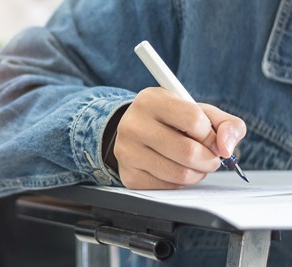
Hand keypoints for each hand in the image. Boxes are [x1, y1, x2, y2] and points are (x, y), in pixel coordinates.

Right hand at [114, 87, 245, 188]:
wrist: (137, 133)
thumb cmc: (172, 121)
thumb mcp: (199, 112)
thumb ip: (225, 124)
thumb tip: (226, 148)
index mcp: (151, 100)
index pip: (193, 120)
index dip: (211, 135)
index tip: (212, 139)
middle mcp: (133, 124)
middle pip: (188, 151)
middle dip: (209, 159)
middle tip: (210, 157)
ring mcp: (127, 151)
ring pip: (180, 174)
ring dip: (198, 173)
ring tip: (195, 164)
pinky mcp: (129, 175)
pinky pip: (168, 187)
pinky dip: (181, 183)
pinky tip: (177, 170)